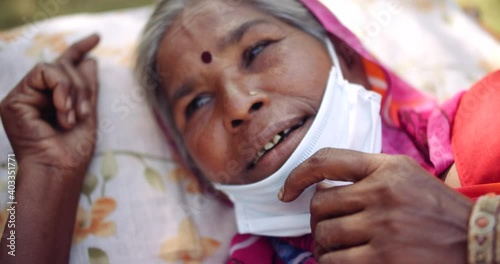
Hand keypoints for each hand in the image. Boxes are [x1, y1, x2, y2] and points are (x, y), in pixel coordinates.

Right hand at [0, 34, 99, 176]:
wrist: (61, 169)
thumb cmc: (74, 150)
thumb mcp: (88, 113)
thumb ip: (87, 88)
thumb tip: (91, 60)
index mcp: (54, 99)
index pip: (65, 67)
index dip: (79, 49)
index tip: (97, 38)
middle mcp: (37, 96)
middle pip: (64, 67)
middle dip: (82, 86)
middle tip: (85, 113)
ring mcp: (24, 98)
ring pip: (54, 68)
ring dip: (72, 90)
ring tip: (74, 117)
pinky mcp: (14, 100)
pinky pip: (42, 73)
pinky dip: (60, 89)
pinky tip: (63, 111)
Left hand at [280, 148, 472, 263]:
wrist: (475, 239)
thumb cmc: (433, 207)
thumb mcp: (404, 175)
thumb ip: (365, 172)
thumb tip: (317, 186)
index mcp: (386, 168)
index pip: (326, 160)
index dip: (298, 175)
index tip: (287, 192)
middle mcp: (383, 193)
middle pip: (320, 205)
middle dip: (318, 220)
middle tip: (327, 227)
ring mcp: (383, 226)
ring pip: (324, 235)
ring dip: (323, 244)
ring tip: (337, 246)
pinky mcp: (383, 259)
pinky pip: (335, 261)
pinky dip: (331, 262)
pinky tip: (343, 259)